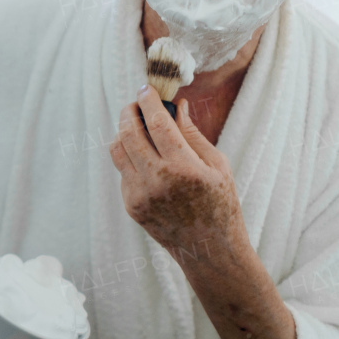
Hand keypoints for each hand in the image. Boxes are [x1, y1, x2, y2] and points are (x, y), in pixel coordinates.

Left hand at [107, 86, 241, 253]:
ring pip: (118, 150)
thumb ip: (193, 134)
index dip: (148, 102)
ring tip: (137, 126)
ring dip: (123, 132)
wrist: (209, 250)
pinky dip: (130, 157)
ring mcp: (140, 195)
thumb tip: (177, 105)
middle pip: (129, 133)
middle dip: (129, 112)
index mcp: (183, 168)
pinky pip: (122, 171)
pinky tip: (145, 156)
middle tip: (135, 103)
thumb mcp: (217, 166)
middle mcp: (157, 181)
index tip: (145, 89)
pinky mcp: (131, 205)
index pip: (157, 124)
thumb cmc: (221, 203)